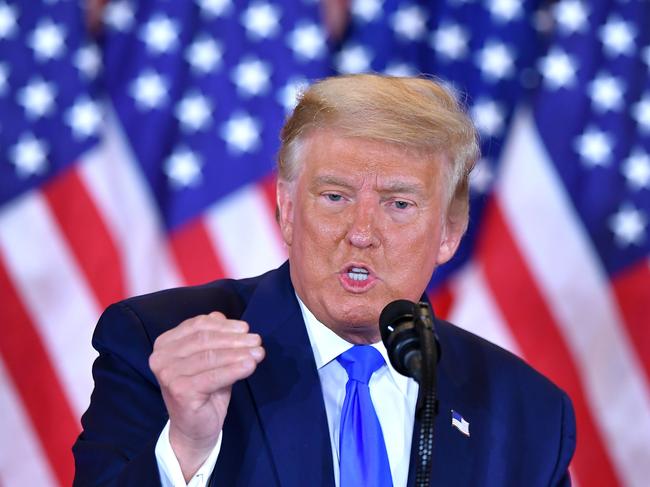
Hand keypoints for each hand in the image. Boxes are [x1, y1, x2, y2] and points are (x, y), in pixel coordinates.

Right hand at [149, 312, 263, 479]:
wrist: (194, 429)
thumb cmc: (204, 389)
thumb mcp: (210, 359)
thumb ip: (215, 338)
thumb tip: (228, 320)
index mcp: (165, 343)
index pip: (198, 325)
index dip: (225, 325)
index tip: (246, 328)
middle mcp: (161, 357)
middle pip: (205, 340)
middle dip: (235, 339)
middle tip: (257, 341)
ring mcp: (168, 374)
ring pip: (211, 356)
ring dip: (239, 353)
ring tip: (259, 353)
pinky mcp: (180, 391)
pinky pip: (214, 376)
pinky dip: (235, 369)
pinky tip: (251, 366)